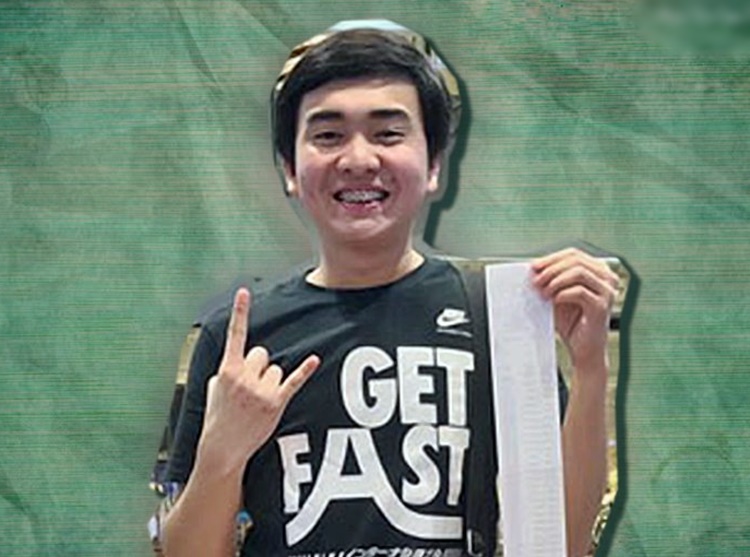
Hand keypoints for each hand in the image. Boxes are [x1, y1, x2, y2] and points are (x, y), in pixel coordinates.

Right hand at [198, 288, 319, 472]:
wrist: (222, 449)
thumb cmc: (217, 418)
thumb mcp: (214, 389)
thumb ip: (227, 370)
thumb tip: (239, 361)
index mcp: (227, 370)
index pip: (235, 336)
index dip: (240, 312)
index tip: (244, 292)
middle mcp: (245, 377)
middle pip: (262, 354)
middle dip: (258, 367)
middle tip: (249, 389)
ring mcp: (261, 390)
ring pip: (276, 369)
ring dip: (270, 381)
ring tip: (257, 402)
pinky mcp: (276, 403)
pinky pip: (294, 381)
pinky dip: (305, 370)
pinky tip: (314, 360)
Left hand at [531, 248, 618, 374]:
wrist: (583, 350)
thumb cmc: (572, 322)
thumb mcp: (558, 295)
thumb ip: (551, 280)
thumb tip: (533, 267)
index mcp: (598, 271)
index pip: (574, 254)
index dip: (552, 258)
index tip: (534, 266)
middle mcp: (607, 278)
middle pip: (576, 260)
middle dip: (551, 268)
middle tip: (535, 280)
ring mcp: (608, 292)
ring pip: (579, 272)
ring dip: (555, 280)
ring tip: (542, 291)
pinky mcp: (602, 307)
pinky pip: (580, 292)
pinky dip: (562, 293)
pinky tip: (553, 300)